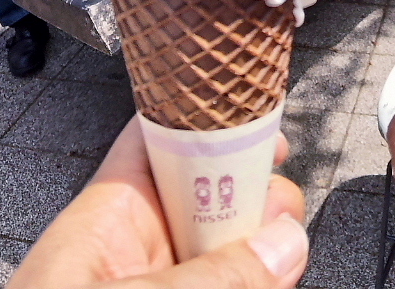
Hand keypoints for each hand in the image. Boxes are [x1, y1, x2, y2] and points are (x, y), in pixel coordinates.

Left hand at [7, 118, 306, 288]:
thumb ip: (214, 277)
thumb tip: (286, 239)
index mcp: (108, 220)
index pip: (160, 139)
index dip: (212, 121)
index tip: (265, 125)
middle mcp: (139, 252)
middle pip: (212, 196)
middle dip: (255, 200)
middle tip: (282, 225)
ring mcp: (166, 287)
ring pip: (231, 253)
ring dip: (266, 255)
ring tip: (281, 269)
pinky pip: (234, 285)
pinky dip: (260, 285)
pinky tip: (275, 282)